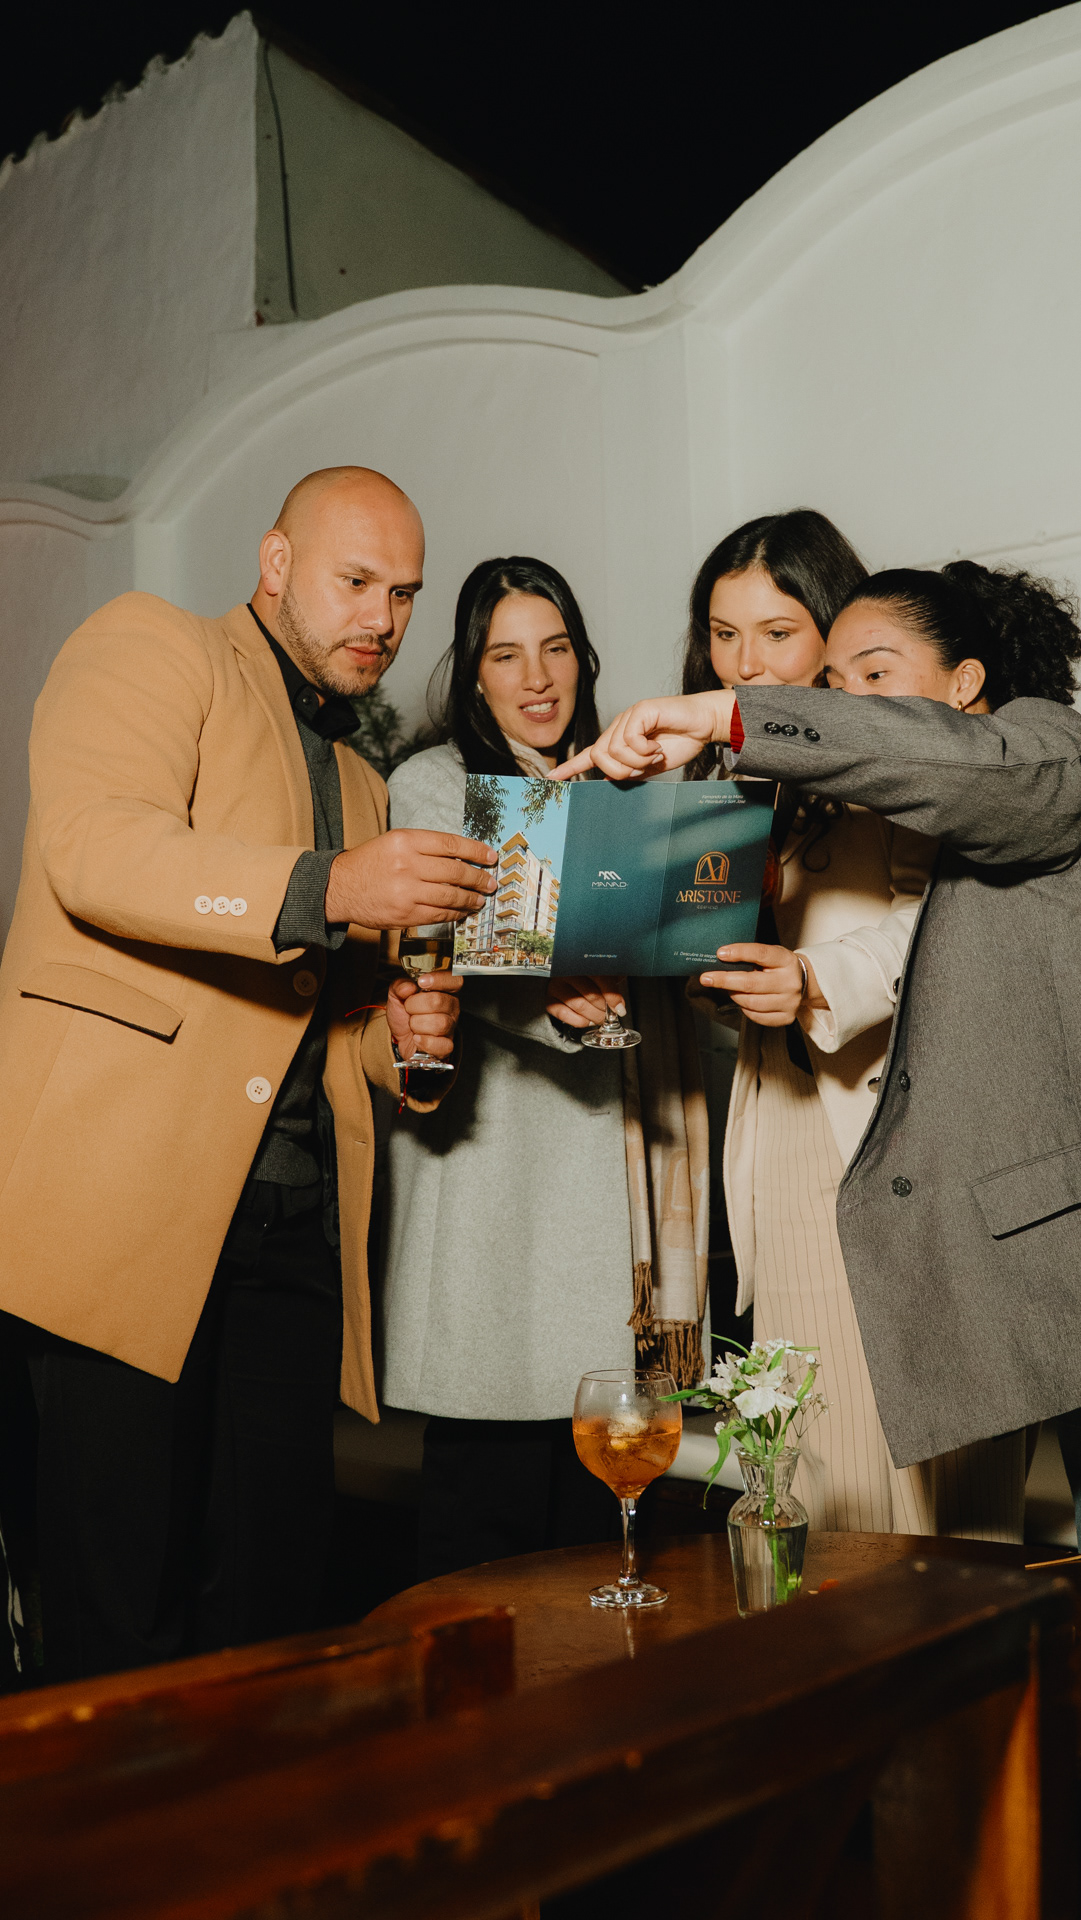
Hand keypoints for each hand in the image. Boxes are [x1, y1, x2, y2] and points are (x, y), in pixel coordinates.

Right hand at [324, 830, 496, 929]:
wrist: (339, 887)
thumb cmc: (370, 863)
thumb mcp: (394, 842)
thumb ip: (425, 847)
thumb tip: (461, 856)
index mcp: (406, 841)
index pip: (451, 844)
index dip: (476, 851)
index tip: (490, 857)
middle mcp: (408, 865)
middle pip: (456, 872)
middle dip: (478, 878)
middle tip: (490, 882)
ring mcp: (407, 892)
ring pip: (451, 896)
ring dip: (471, 899)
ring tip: (479, 899)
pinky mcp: (405, 914)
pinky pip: (439, 914)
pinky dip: (455, 913)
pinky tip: (462, 911)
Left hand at [386, 973, 462, 1062]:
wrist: (400, 1038)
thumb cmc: (404, 1014)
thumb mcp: (397, 995)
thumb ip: (400, 986)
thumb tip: (408, 987)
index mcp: (444, 990)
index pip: (454, 980)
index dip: (439, 979)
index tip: (421, 982)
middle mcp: (451, 1007)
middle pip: (438, 1001)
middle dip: (415, 1005)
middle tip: (408, 1008)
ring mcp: (451, 1027)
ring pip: (439, 1023)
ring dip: (417, 1024)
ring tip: (412, 1024)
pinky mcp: (446, 1046)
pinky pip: (441, 1044)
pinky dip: (424, 1042)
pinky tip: (417, 1038)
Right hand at [546, 975, 626, 1029]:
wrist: (569, 980)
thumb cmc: (591, 976)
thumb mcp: (605, 972)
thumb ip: (614, 981)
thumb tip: (620, 1003)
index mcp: (583, 962)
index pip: (601, 979)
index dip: (612, 996)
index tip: (620, 1009)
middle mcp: (567, 972)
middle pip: (590, 994)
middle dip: (603, 1009)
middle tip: (610, 1015)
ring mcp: (556, 986)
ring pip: (578, 1005)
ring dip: (593, 1016)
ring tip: (600, 1018)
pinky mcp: (550, 1000)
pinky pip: (564, 1014)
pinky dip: (579, 1021)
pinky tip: (587, 1021)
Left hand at [552, 691, 735, 780]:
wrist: (704, 725)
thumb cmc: (681, 741)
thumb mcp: (651, 765)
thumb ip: (630, 771)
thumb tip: (607, 778)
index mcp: (620, 740)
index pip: (590, 754)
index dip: (571, 766)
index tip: (552, 778)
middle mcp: (620, 727)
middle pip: (599, 755)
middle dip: (619, 770)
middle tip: (643, 768)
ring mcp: (628, 716)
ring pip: (613, 750)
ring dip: (636, 761)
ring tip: (655, 755)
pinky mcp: (640, 710)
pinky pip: (628, 738)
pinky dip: (643, 749)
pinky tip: (657, 746)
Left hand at [699, 942, 823, 1027]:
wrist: (804, 982)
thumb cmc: (779, 967)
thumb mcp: (770, 955)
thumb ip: (751, 956)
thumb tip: (720, 959)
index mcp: (785, 960)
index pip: (761, 954)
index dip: (739, 952)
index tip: (720, 953)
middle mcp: (790, 982)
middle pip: (750, 983)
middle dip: (724, 980)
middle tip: (706, 978)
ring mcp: (789, 1001)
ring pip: (750, 1002)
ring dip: (734, 995)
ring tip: (729, 989)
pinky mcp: (786, 1017)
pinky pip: (756, 1016)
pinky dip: (744, 1009)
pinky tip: (743, 1001)